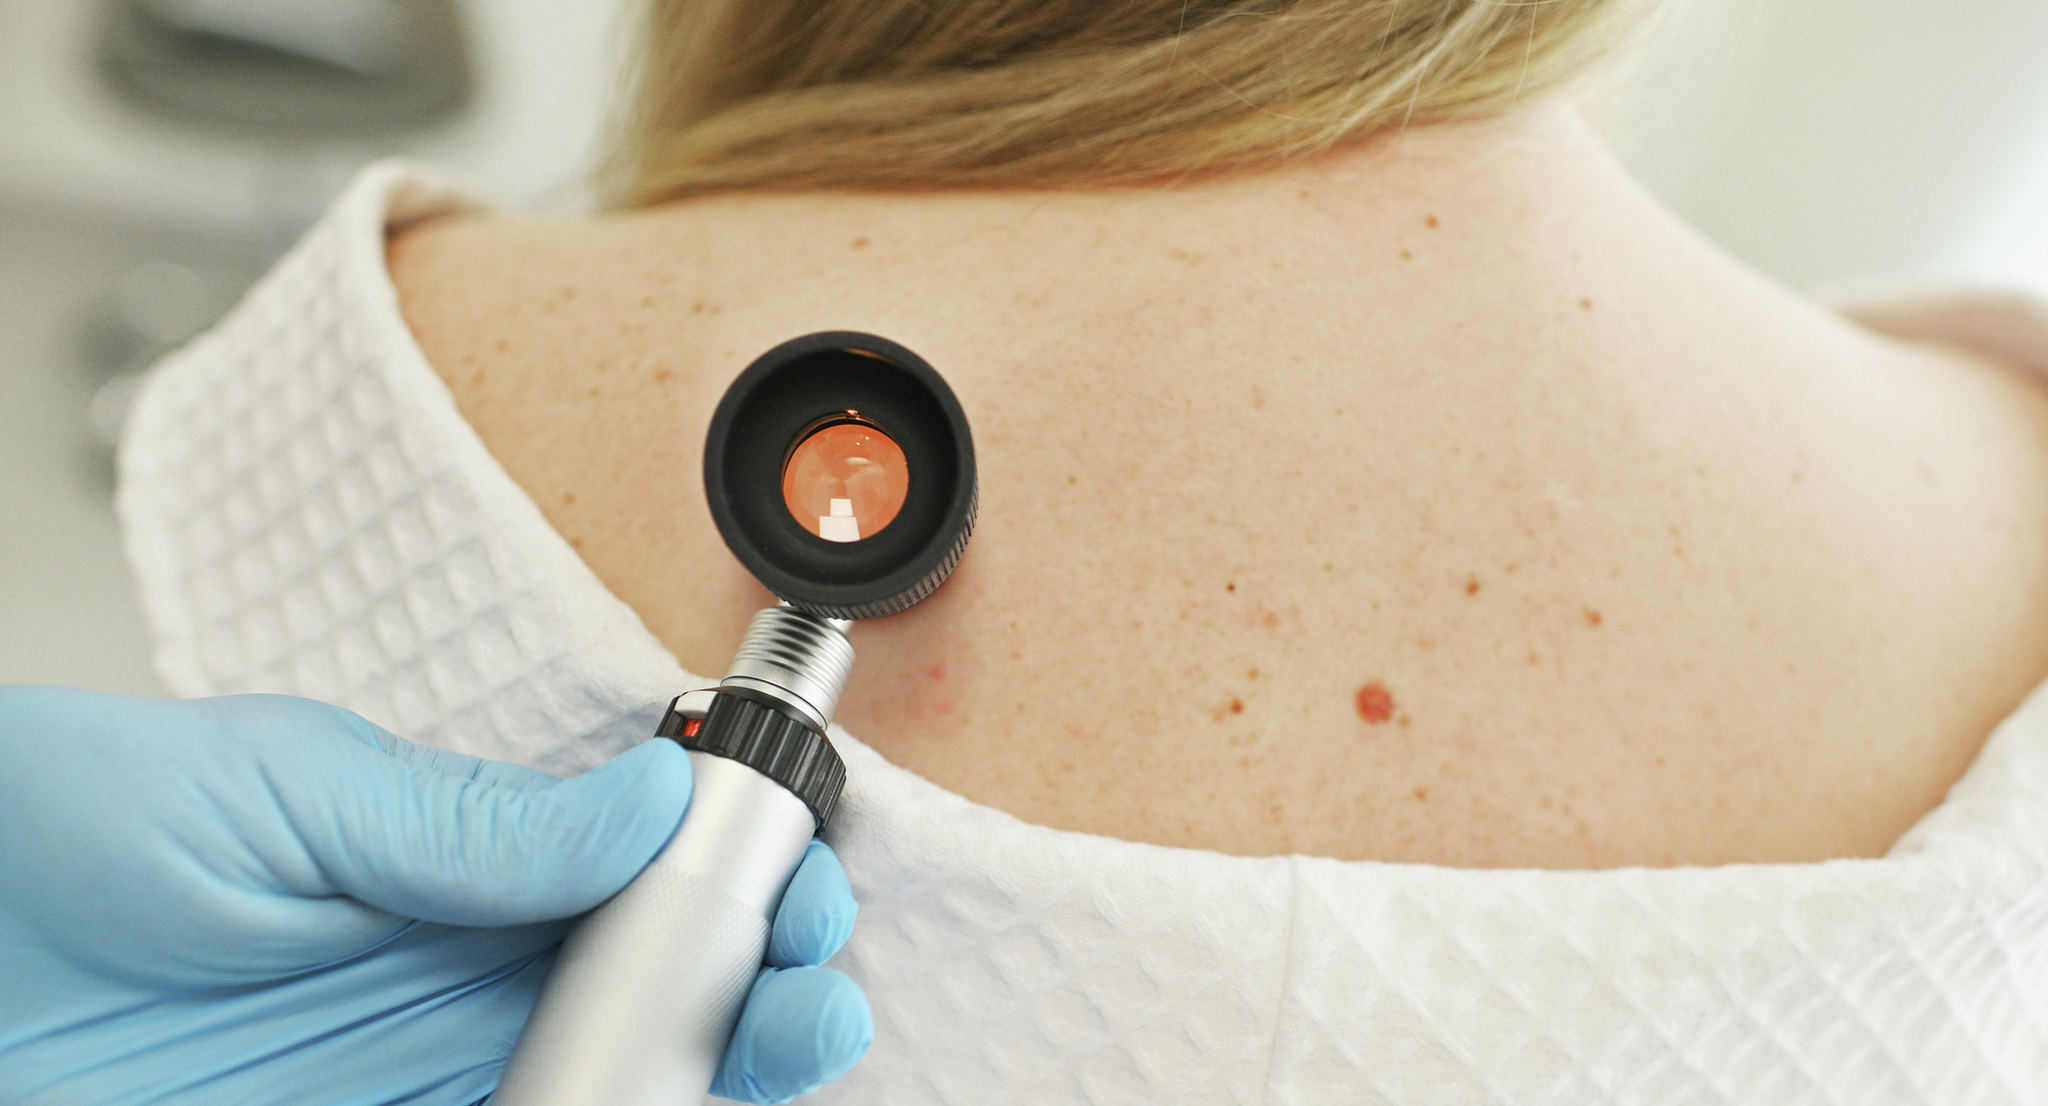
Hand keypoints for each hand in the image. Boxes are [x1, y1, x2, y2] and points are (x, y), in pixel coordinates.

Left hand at [0, 686, 869, 1104]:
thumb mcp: (288, 790)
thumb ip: (470, 820)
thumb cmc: (78, 826)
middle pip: (665, 990)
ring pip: (615, 1078)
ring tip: (760, 1060)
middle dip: (760, 994)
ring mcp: (434, 1062)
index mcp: (469, 854)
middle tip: (805, 1007)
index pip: (653, 869)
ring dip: (700, 1076)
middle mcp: (471, 963)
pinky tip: (634, 1104)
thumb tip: (649, 803)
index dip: (747, 883)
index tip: (801, 899)